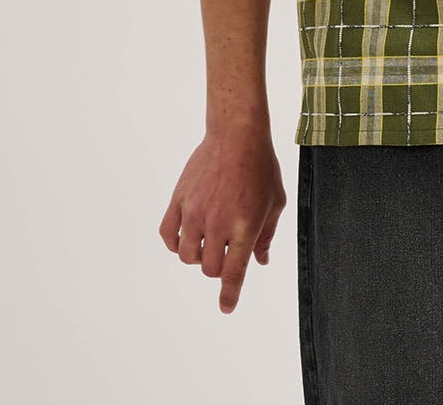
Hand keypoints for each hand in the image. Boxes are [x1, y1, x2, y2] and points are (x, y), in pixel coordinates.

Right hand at [159, 125, 286, 312]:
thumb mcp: (275, 202)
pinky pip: (167, 234)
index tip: (226, 307)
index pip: (233, 273)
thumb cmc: (262, 167)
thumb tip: (261, 261)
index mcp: (244, 227)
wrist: (238, 134)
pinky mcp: (179, 200)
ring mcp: (195, 212)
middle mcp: (217, 224)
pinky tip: (185, 236)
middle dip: (218, 268)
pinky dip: (174, 243)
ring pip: (186, 256)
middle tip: (225, 250)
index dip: (229, 295)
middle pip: (209, 268)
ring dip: (198, 256)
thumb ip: (267, 235)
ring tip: (208, 240)